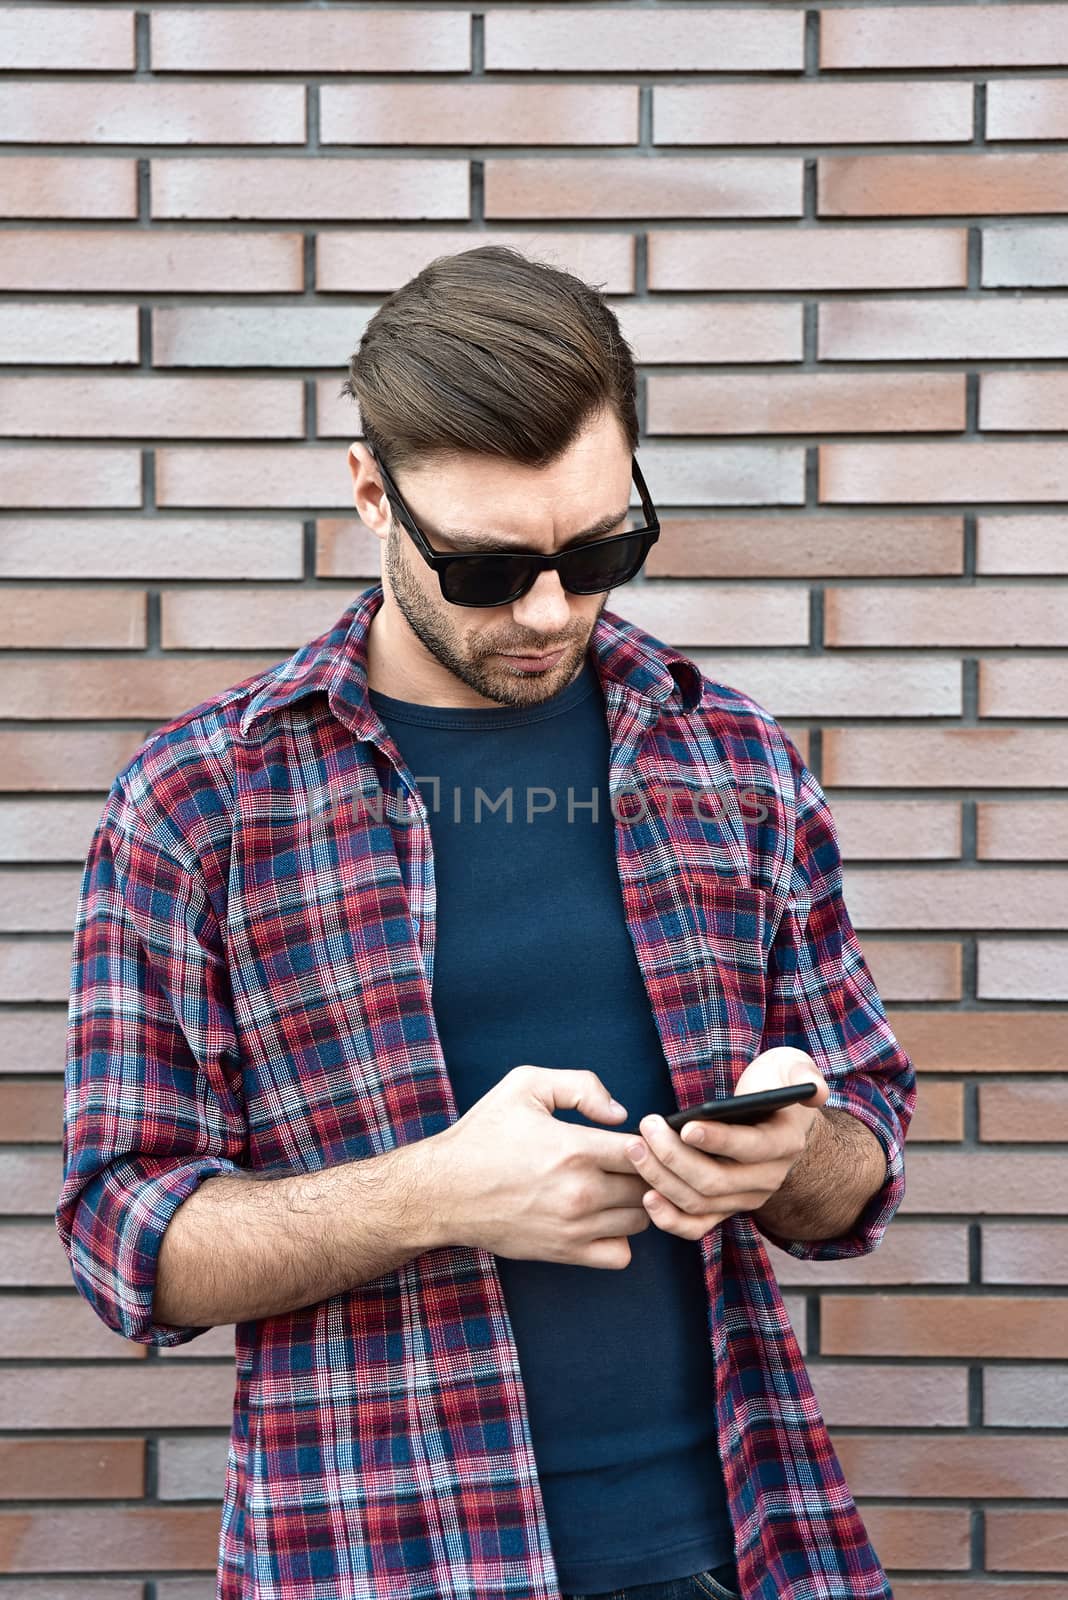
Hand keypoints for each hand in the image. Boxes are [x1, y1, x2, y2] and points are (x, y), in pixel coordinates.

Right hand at [429, 1064, 651, 1269]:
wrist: (444, 1191)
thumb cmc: (483, 1135)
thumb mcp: (525, 1085)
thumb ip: (581, 1086)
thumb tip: (619, 1114)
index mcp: (575, 1148)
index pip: (645, 1149)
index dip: (649, 1139)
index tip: (635, 1135)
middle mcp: (581, 1192)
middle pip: (649, 1185)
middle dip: (646, 1169)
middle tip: (629, 1159)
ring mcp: (575, 1226)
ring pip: (641, 1218)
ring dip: (637, 1200)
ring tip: (618, 1184)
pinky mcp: (565, 1252)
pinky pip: (621, 1254)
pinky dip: (621, 1237)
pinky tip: (605, 1216)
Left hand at [624, 1047, 830, 1241]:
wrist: (776, 1120)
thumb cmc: (775, 1086)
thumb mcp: (793, 1067)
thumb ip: (804, 1074)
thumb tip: (815, 1091)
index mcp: (784, 1143)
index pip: (751, 1147)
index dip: (718, 1140)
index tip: (686, 1126)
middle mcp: (766, 1178)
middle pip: (716, 1180)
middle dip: (674, 1156)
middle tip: (646, 1128)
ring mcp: (744, 1198)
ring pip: (699, 1201)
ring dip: (662, 1179)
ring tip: (635, 1149)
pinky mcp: (724, 1208)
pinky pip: (696, 1226)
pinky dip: (670, 1219)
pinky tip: (646, 1197)